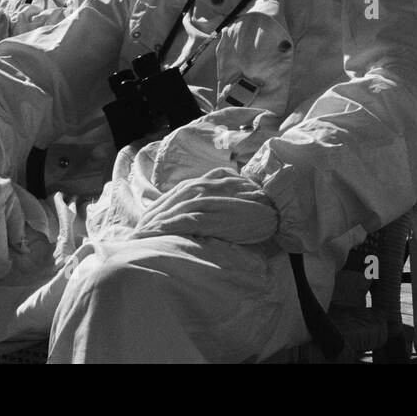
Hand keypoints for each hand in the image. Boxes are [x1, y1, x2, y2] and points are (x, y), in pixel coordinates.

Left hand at [132, 167, 277, 244]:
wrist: (279, 207)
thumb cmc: (259, 208)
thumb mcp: (234, 198)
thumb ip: (218, 199)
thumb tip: (201, 212)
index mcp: (211, 179)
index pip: (179, 191)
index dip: (161, 206)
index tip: (147, 219)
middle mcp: (207, 184)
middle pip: (172, 198)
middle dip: (152, 215)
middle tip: (137, 231)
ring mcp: (210, 197)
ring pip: (174, 208)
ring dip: (155, 222)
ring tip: (141, 235)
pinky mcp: (214, 212)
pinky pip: (185, 219)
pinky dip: (168, 227)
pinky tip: (157, 235)